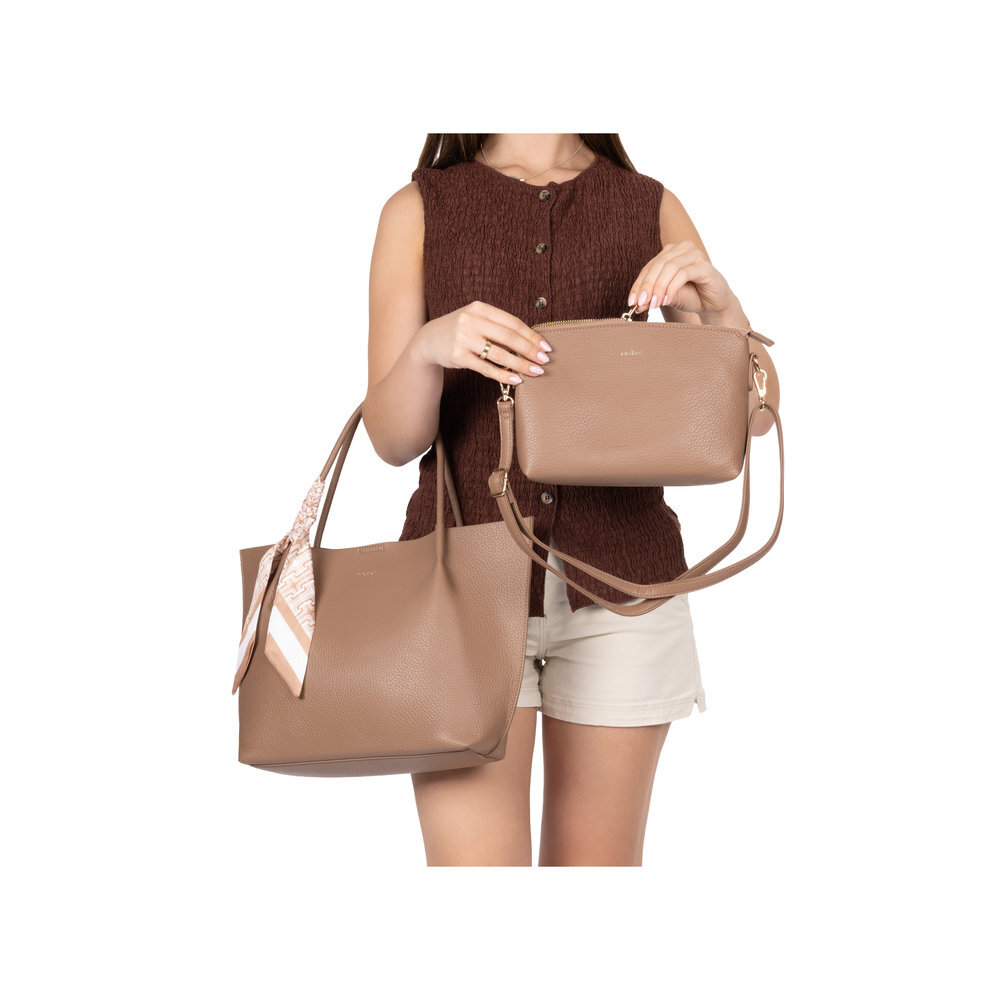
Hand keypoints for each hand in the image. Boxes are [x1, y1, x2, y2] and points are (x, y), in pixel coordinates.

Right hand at [413, 300, 553, 385]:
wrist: (428, 340)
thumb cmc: (460, 330)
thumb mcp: (476, 319)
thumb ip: (497, 325)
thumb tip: (530, 340)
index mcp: (480, 308)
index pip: (512, 322)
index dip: (531, 335)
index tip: (546, 347)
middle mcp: (471, 320)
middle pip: (508, 337)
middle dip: (530, 350)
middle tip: (544, 360)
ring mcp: (463, 338)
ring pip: (499, 354)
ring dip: (520, 364)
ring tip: (535, 371)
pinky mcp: (458, 356)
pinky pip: (486, 368)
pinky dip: (503, 375)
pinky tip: (516, 379)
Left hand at [628, 240, 740, 318]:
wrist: (714, 304)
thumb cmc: (691, 296)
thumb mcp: (667, 296)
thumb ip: (653, 296)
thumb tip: (636, 304)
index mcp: (671, 253)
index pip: (649, 267)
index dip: (639, 284)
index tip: (631, 302)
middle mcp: (682, 248)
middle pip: (658, 265)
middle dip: (647, 286)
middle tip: (640, 303)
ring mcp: (695, 254)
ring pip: (669, 268)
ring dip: (658, 288)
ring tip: (653, 304)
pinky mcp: (704, 265)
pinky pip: (683, 274)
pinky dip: (672, 288)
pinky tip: (666, 300)